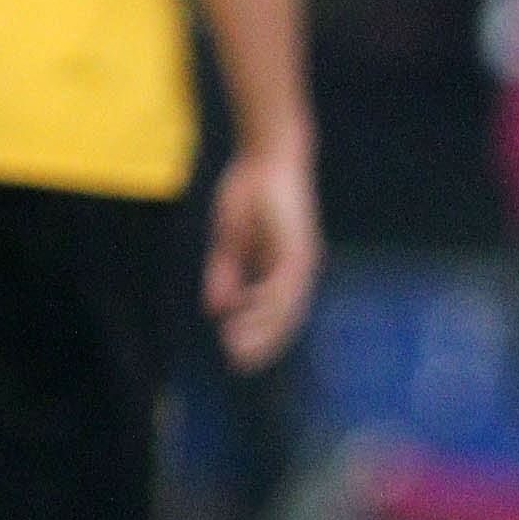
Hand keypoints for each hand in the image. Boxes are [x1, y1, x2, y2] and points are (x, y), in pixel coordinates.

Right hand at [206, 146, 319, 370]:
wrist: (266, 155)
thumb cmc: (250, 191)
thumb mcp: (229, 239)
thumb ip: (225, 274)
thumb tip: (218, 310)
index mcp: (283, 267)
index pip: (276, 314)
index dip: (257, 336)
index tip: (235, 356)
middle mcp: (298, 267)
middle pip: (284, 318)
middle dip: (261, 343)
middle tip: (238, 364)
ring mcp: (301, 257)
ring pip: (285, 307)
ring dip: (260, 330)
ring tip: (236, 346)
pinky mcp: (298, 246)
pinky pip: (283, 284)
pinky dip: (265, 304)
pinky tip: (244, 315)